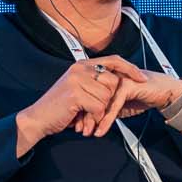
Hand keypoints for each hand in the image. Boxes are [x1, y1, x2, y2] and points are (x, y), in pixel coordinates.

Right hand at [15, 56, 147, 154]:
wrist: (39, 118)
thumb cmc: (60, 108)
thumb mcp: (79, 89)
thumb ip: (96, 83)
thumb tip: (119, 83)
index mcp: (82, 65)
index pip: (114, 60)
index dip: (130, 68)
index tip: (142, 78)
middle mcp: (80, 68)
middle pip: (114, 82)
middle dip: (109, 100)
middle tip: (94, 111)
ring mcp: (77, 80)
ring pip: (107, 97)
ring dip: (99, 112)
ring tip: (85, 116)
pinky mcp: (75, 94)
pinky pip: (99, 107)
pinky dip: (94, 118)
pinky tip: (83, 121)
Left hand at [90, 71, 181, 132]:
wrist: (163, 93)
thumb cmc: (143, 96)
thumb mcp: (119, 106)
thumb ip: (105, 110)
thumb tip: (89, 121)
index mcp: (105, 77)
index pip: (87, 93)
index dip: (81, 109)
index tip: (77, 125)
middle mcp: (109, 75)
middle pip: (90, 96)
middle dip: (84, 115)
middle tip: (81, 130)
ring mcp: (117, 79)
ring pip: (99, 100)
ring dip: (93, 119)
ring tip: (90, 132)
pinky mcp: (127, 85)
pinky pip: (113, 104)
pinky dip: (106, 119)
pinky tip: (102, 129)